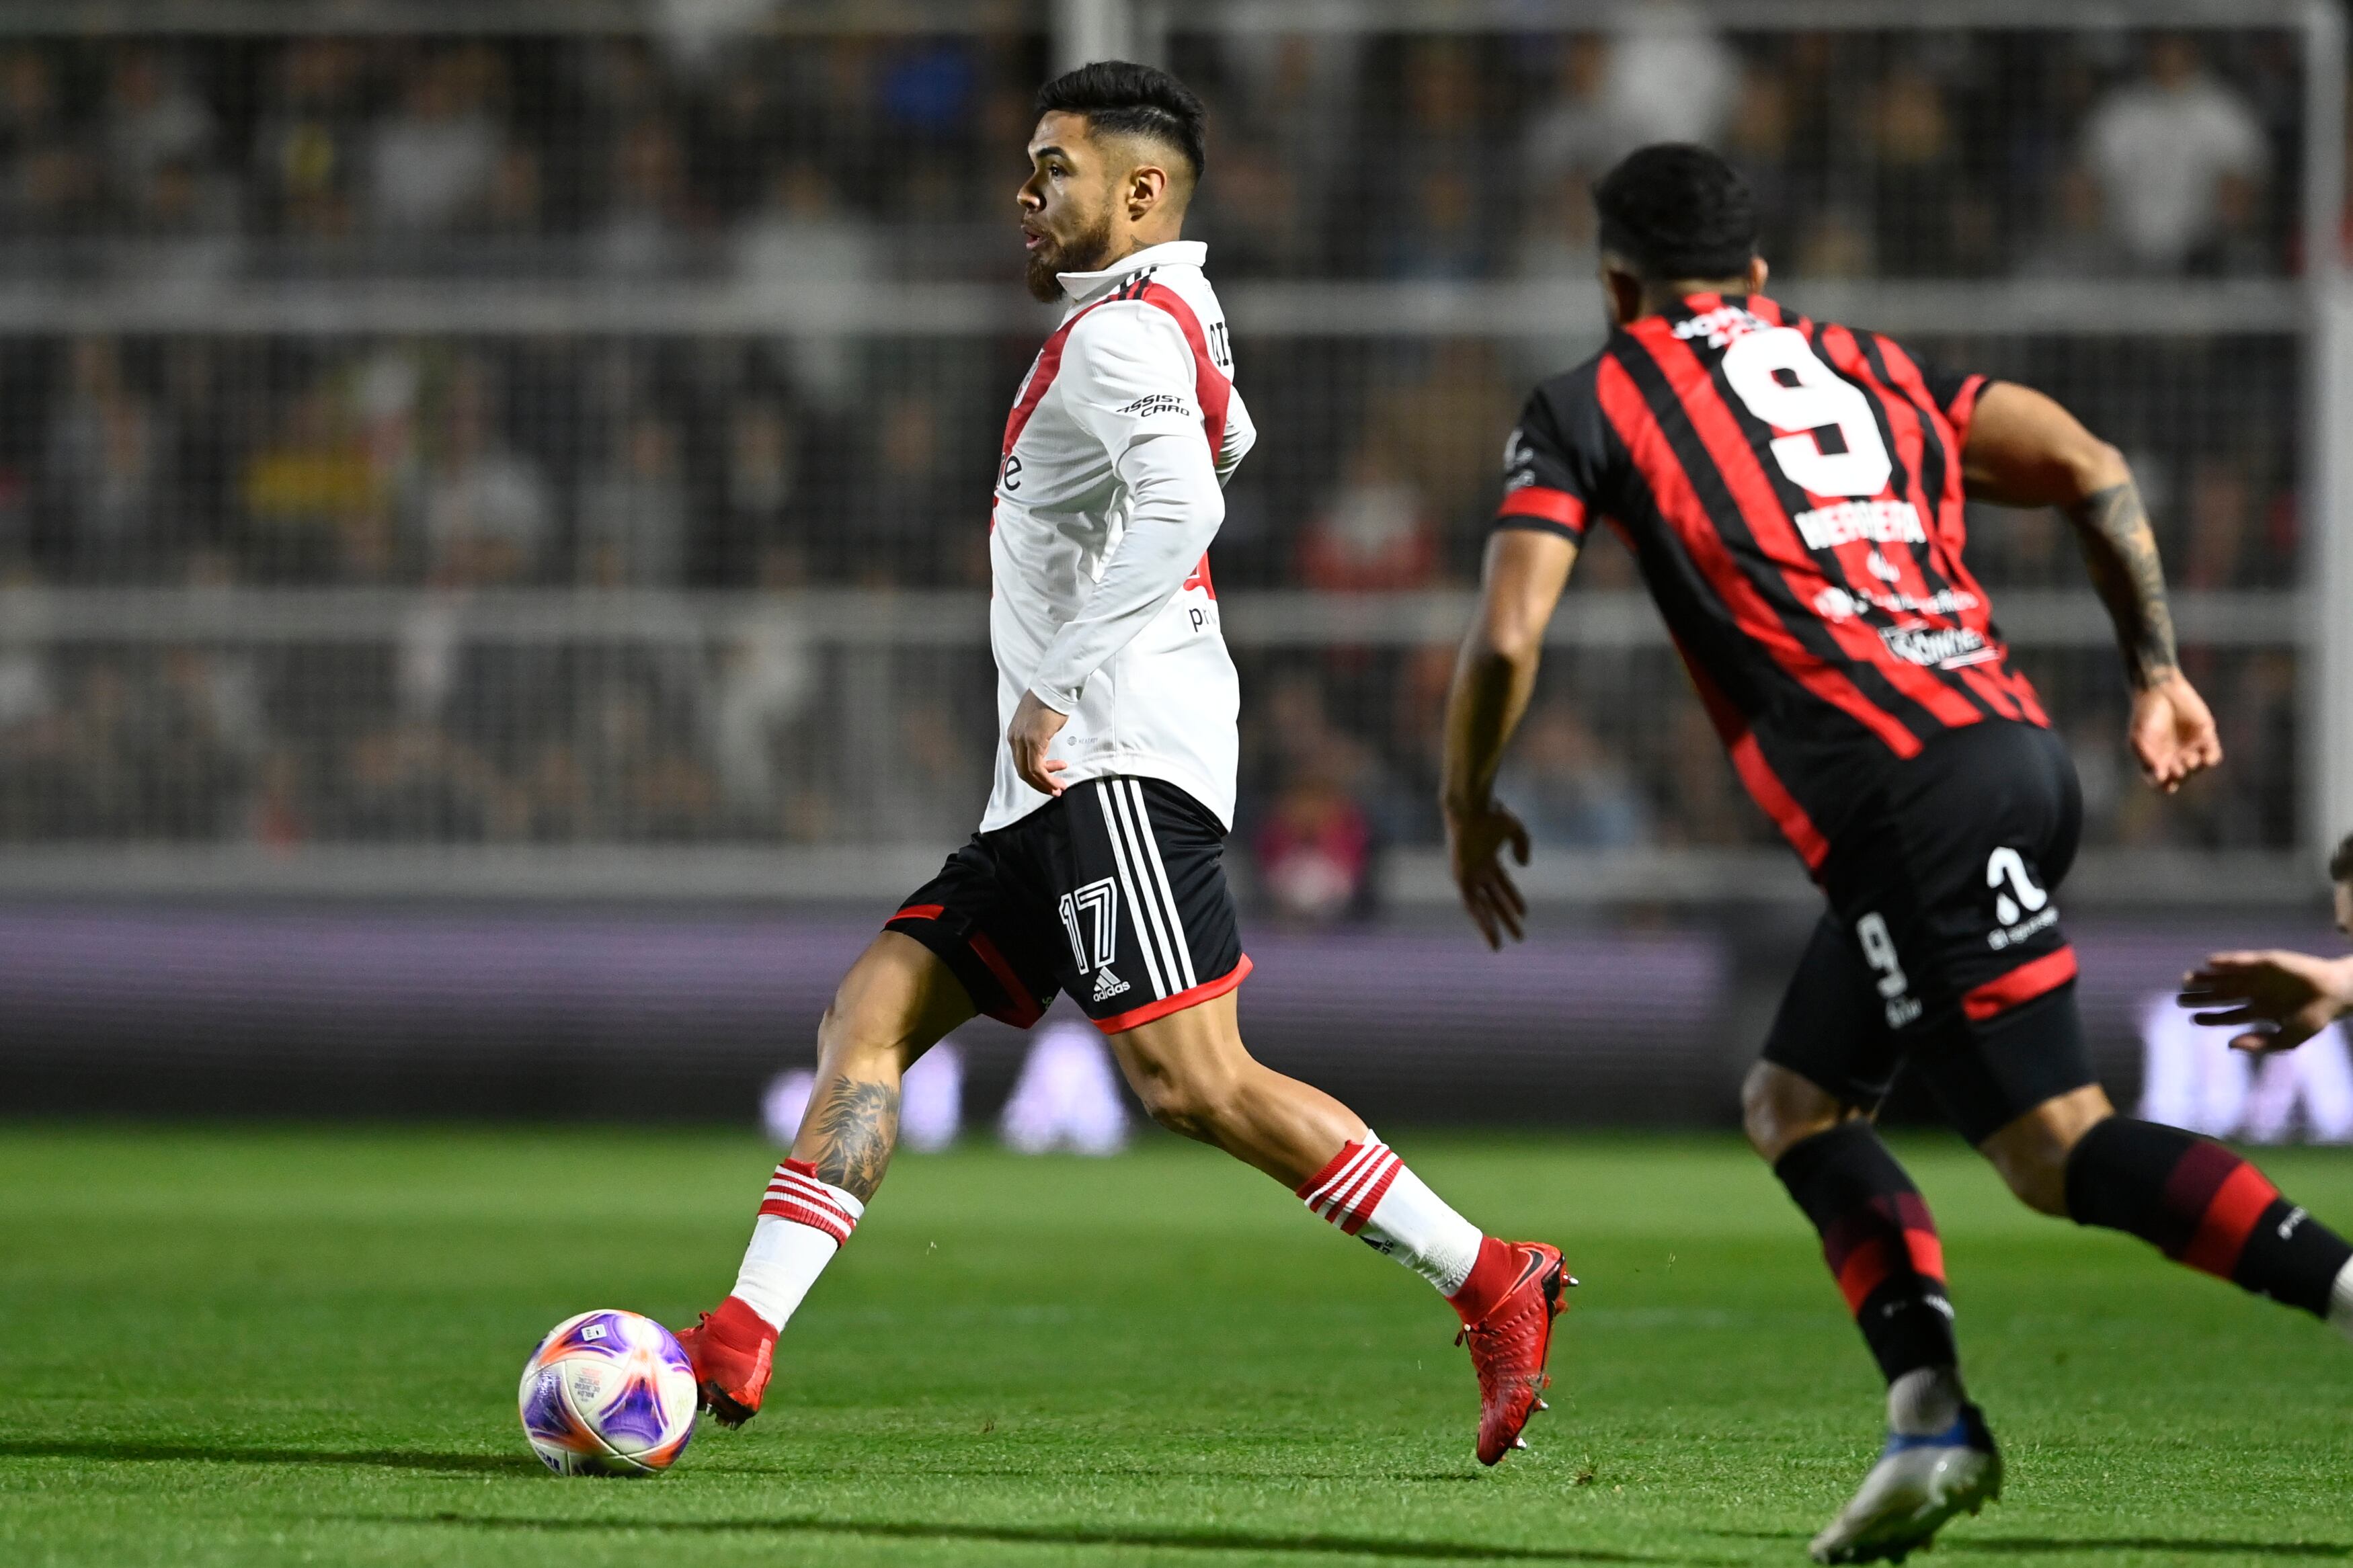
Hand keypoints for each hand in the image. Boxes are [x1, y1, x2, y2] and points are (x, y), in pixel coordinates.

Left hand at [1007, 689, 1069, 797]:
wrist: (1054, 688)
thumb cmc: (1049, 703)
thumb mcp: (1037, 725)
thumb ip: (1036, 739)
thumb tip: (1042, 751)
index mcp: (1014, 735)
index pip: (1020, 762)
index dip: (1035, 775)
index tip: (1050, 777)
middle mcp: (1015, 739)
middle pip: (1022, 771)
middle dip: (1039, 784)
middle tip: (1054, 790)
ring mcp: (1023, 740)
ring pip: (1029, 773)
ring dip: (1045, 784)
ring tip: (1059, 788)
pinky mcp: (1034, 740)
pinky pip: (1037, 767)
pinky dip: (1047, 778)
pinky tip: (1058, 778)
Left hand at [1445, 796, 1530, 950]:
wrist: (1470, 807)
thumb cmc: (1491, 813)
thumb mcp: (1515, 829)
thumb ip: (1522, 846)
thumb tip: (1523, 866)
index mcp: (1487, 858)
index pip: (1502, 885)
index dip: (1513, 900)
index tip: (1524, 915)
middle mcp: (1477, 869)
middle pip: (1493, 900)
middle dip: (1506, 919)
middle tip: (1520, 937)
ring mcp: (1467, 874)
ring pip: (1480, 907)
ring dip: (1489, 926)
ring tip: (1498, 946)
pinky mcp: (1459, 877)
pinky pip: (1470, 903)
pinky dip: (1479, 918)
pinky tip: (1489, 931)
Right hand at [2128, 671, 2221, 793]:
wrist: (2160, 690)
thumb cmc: (2145, 714)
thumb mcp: (2138, 738)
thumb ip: (2147, 758)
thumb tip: (2159, 778)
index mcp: (2157, 760)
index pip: (2163, 783)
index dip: (2164, 785)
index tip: (2164, 777)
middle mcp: (2174, 757)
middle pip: (2182, 778)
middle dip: (2180, 775)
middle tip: (2176, 766)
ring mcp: (2190, 748)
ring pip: (2198, 769)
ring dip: (2195, 768)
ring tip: (2189, 758)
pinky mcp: (2205, 737)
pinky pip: (2213, 756)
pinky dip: (2210, 759)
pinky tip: (2205, 756)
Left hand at [2178, 950, 2352, 1052]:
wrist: (2336, 996)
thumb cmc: (2314, 1018)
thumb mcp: (2286, 1039)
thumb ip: (2260, 1044)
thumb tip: (2229, 1046)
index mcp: (2261, 1011)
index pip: (2229, 1014)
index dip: (2210, 1016)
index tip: (2193, 1018)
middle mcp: (2257, 993)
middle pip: (2222, 995)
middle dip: (2201, 997)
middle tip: (2180, 999)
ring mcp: (2261, 977)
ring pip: (2226, 977)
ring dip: (2206, 978)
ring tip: (2185, 980)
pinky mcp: (2267, 962)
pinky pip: (2241, 961)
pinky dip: (2225, 961)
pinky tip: (2208, 963)